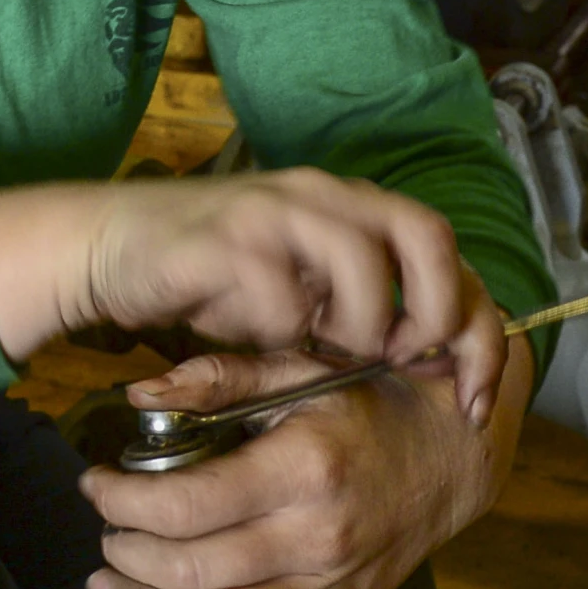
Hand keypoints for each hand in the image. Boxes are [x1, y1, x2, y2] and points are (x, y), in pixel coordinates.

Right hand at [0, 169, 504, 423]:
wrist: (112, 246)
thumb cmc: (214, 276)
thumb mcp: (302, 289)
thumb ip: (361, 307)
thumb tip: (437, 360)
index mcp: (351, 205)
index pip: (446, 250)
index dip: (475, 327)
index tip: (470, 394)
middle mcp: (322, 194)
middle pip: (426, 237)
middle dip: (434, 316)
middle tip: (403, 364)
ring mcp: (274, 210)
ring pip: (359, 261)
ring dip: (356, 326)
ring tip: (324, 353)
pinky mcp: (224, 237)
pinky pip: (280, 294)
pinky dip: (280, 331)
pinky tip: (258, 339)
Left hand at [79, 315, 534, 588]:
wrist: (452, 454)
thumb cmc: (367, 404)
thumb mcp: (296, 371)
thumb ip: (215, 379)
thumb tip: (137, 396)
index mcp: (301, 468)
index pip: (185, 504)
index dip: (121, 499)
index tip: (94, 482)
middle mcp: (317, 537)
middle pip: (192, 571)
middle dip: (125, 556)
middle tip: (104, 533)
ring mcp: (333, 586)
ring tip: (110, 586)